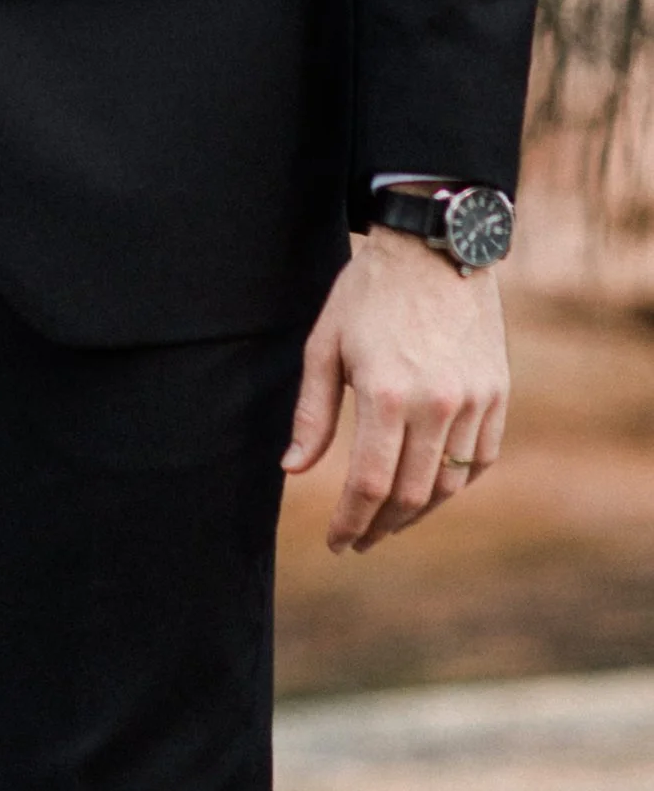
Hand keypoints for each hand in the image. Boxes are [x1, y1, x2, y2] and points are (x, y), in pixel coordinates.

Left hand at [282, 228, 508, 551]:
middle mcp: (436, 404)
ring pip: (449, 484)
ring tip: (389, 521)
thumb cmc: (368, 292)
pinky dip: (455, 483)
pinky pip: (480, 459)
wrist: (434, 247)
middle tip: (358, 540)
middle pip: (411, 495)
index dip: (350, 522)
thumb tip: (294, 468)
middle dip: (380, 527)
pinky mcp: (496, 394)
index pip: (369, 485)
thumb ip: (312, 413)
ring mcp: (473, 401)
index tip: (336, 543)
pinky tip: (431, 489)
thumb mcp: (326, 345)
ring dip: (417, 512)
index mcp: (386, 394)